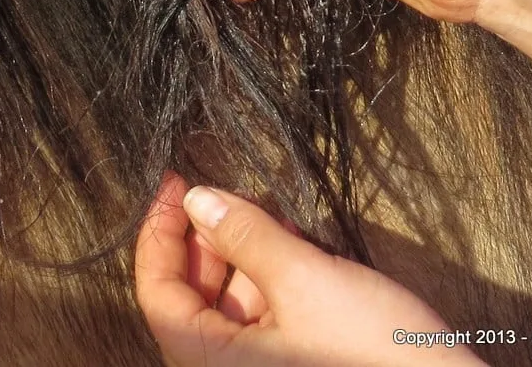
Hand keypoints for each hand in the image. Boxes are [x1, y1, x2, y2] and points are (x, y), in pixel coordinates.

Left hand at [135, 173, 482, 365]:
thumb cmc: (373, 351)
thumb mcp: (305, 281)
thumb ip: (246, 237)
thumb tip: (197, 200)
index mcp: (213, 365)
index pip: (158, 294)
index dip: (159, 232)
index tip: (175, 182)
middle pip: (191, 296)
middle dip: (207, 237)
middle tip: (227, 187)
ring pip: (229, 302)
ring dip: (243, 251)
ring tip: (267, 209)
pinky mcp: (293, 360)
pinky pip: (262, 314)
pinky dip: (269, 274)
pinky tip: (289, 240)